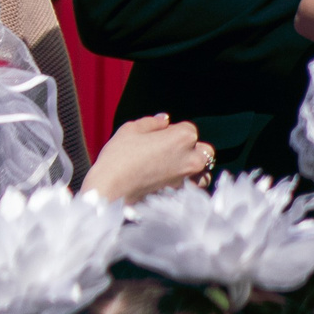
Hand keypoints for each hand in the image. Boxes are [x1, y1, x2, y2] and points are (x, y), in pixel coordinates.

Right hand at [83, 113, 211, 202]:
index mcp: (183, 137)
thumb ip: (152, 122)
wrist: (110, 190)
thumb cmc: (118, 157)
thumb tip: (165, 119)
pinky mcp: (185, 194)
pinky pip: (197, 186)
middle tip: (168, 154)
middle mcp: (193, 157)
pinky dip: (191, 183)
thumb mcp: (130, 130)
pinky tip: (175, 182)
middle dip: (191, 149)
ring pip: (204, 169)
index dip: (172, 132)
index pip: (188, 128)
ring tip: (172, 170)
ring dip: (194, 167)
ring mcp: (191, 177)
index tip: (157, 140)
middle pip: (203, 149)